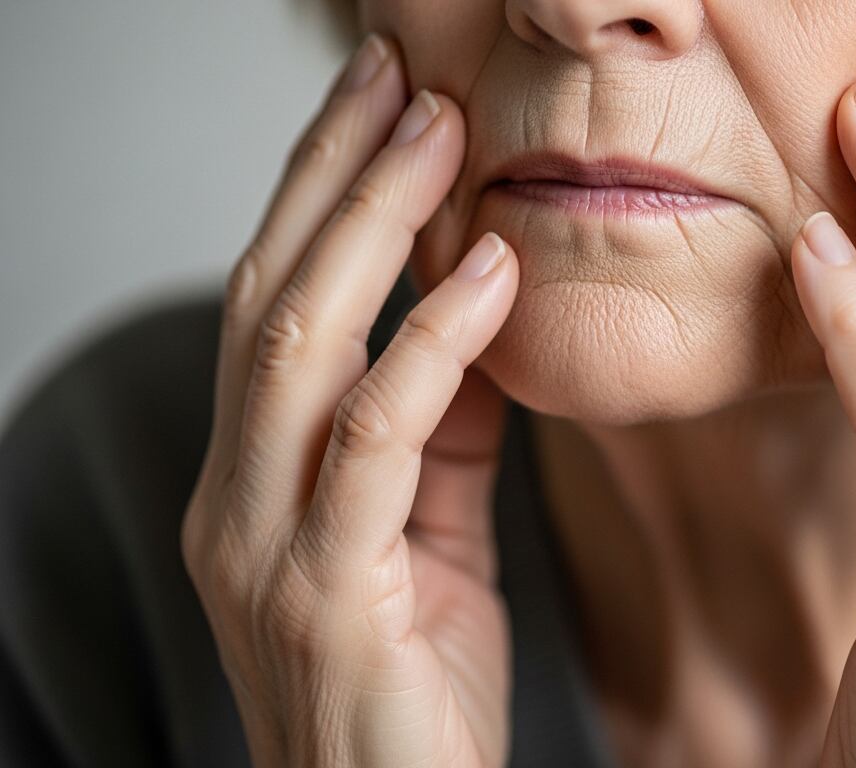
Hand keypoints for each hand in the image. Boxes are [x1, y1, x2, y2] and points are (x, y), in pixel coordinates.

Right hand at [180, 36, 518, 766]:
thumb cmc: (417, 693)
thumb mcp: (429, 539)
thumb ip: (436, 434)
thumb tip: (469, 324)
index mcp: (256, 485)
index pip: (276, 306)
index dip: (321, 197)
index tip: (381, 107)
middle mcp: (238, 502)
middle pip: (272, 297)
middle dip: (333, 175)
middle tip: (398, 77)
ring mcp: (268, 547)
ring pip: (301, 346)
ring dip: (370, 225)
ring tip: (438, 133)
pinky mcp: (331, 595)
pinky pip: (377, 441)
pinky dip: (430, 344)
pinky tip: (486, 272)